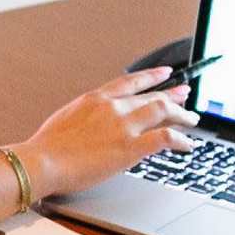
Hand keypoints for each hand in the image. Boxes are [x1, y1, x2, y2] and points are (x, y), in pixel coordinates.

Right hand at [17, 68, 193, 196]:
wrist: (42, 160)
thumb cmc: (47, 147)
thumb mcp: (66, 119)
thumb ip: (86, 117)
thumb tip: (94, 124)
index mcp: (96, 98)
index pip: (131, 82)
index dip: (152, 76)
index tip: (165, 73)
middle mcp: (113, 107)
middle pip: (151, 96)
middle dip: (172, 96)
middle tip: (185, 96)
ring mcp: (123, 125)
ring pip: (163, 111)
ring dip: (182, 115)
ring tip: (192, 119)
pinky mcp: (131, 146)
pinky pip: (165, 138)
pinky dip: (181, 139)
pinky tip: (187, 144)